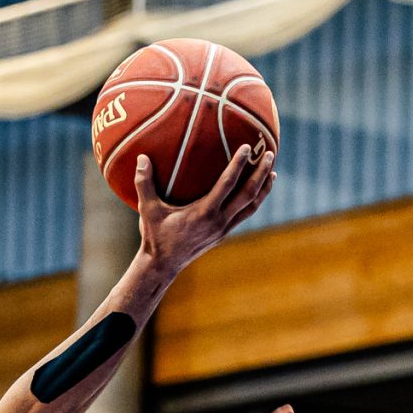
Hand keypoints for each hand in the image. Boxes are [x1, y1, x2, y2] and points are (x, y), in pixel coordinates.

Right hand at [134, 146, 275, 272]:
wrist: (163, 265)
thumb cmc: (154, 236)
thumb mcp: (147, 210)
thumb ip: (144, 183)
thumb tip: (141, 157)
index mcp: (204, 213)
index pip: (227, 184)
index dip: (239, 165)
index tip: (248, 147)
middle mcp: (218, 221)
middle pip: (248, 194)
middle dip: (261, 173)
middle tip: (270, 154)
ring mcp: (223, 228)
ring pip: (251, 206)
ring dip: (263, 189)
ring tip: (272, 172)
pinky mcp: (223, 233)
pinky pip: (244, 214)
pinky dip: (253, 201)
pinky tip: (256, 191)